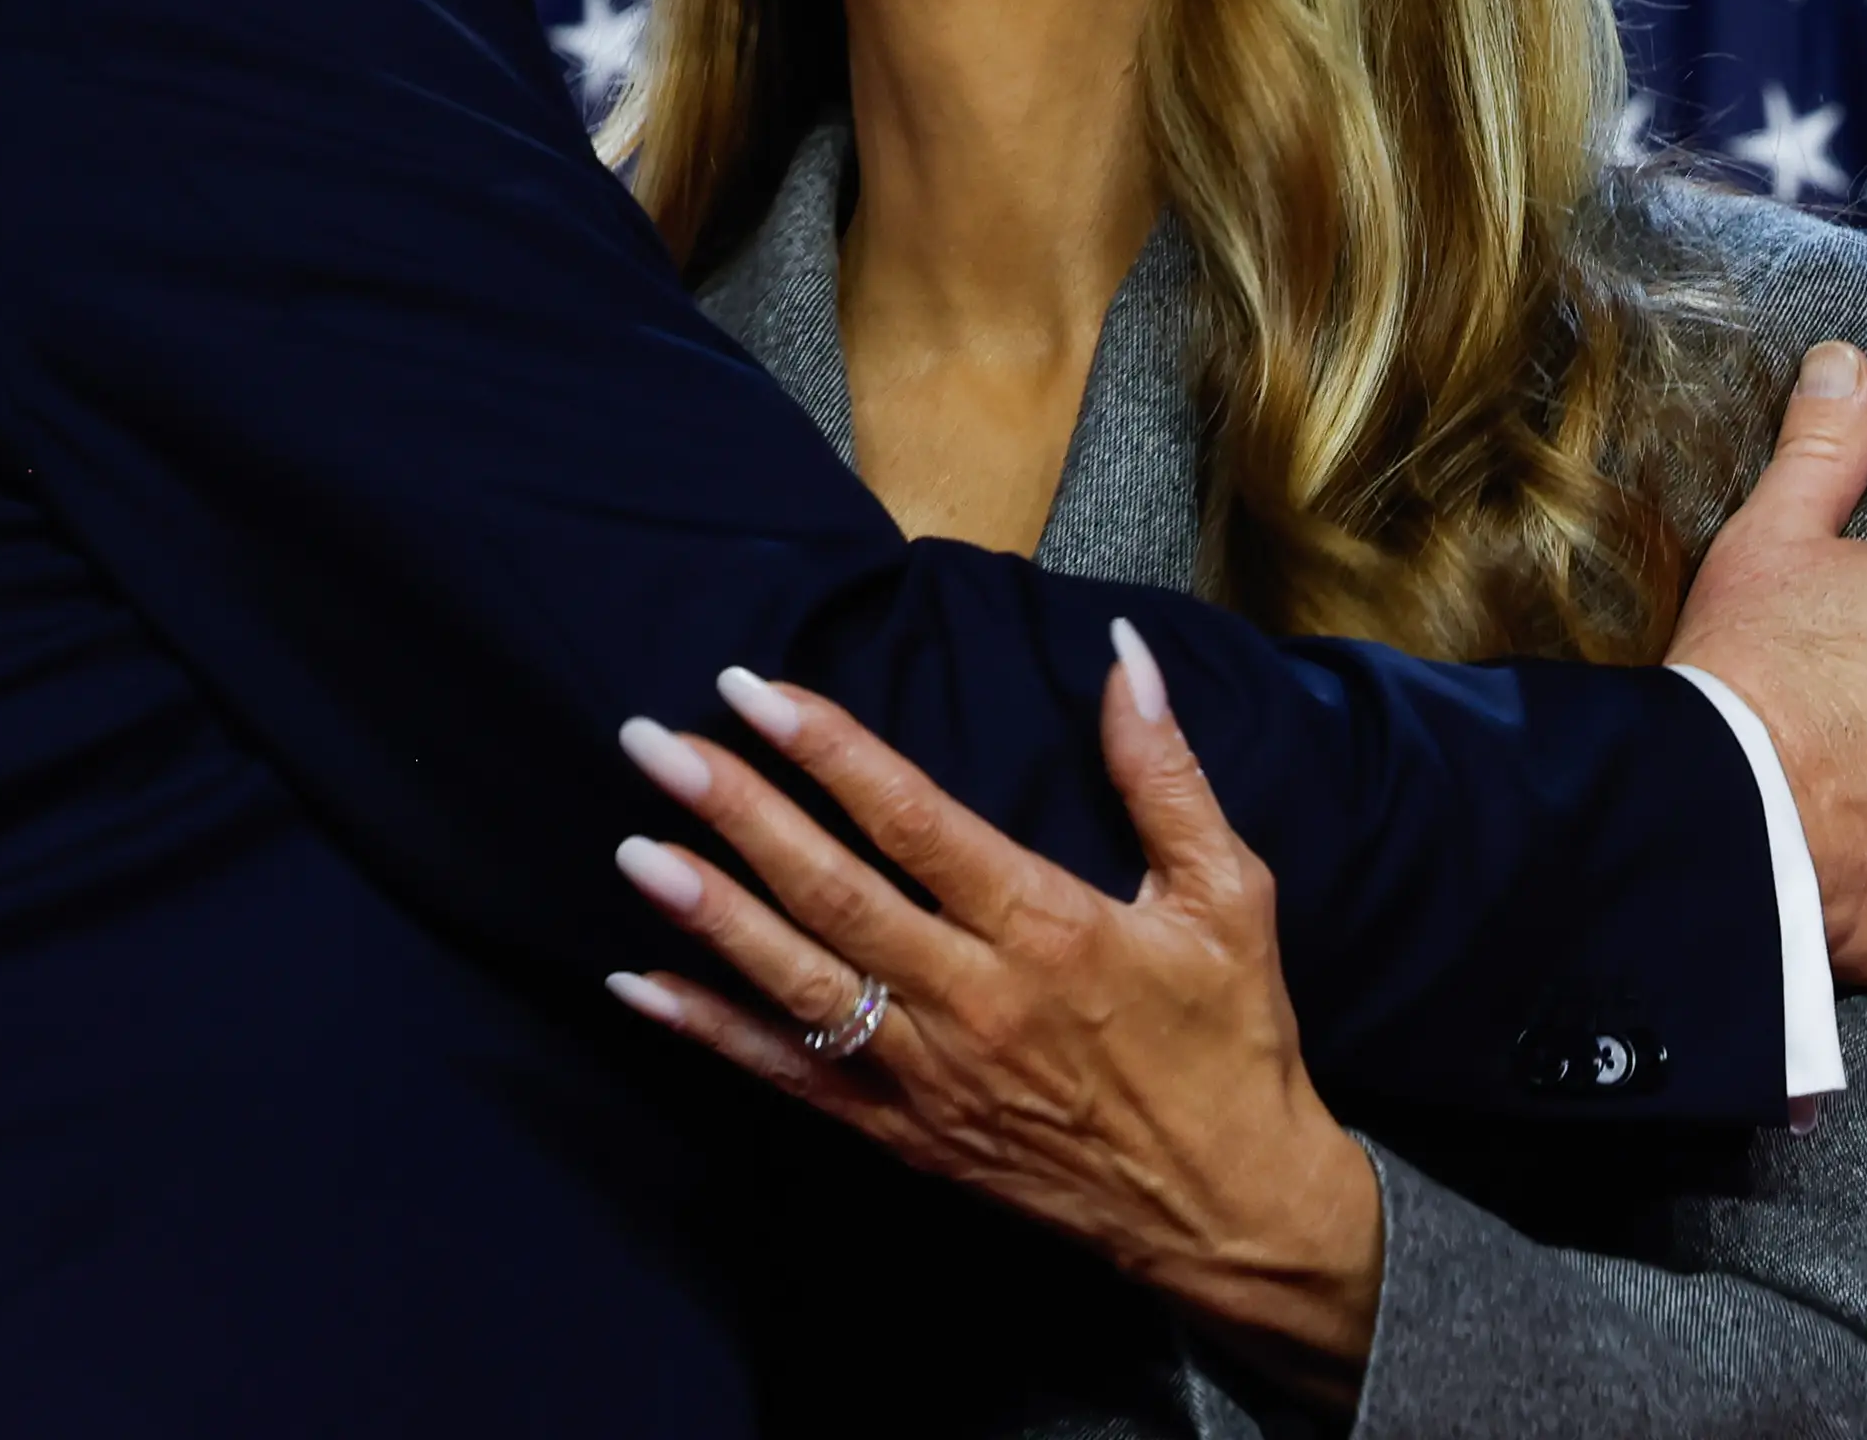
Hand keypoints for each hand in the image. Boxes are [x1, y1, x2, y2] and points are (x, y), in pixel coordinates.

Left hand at [600, 630, 1385, 1397]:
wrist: (1232, 1214)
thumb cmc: (1233, 1042)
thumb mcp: (1228, 894)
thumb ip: (1164, 772)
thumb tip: (1125, 651)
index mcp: (1050, 927)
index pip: (914, 820)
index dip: (828, 750)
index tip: (754, 689)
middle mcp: (976, 998)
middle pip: (833, 892)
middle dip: (736, 812)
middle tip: (653, 744)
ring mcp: (931, 1075)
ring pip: (798, 982)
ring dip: (709, 913)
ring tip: (633, 848)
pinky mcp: (908, 1135)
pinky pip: (792, 1078)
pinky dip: (712, 1033)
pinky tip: (642, 986)